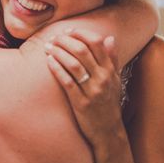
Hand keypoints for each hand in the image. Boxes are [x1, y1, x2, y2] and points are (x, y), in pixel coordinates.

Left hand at [45, 28, 121, 145]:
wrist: (108, 132)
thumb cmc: (109, 103)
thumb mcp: (115, 80)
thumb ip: (112, 59)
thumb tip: (110, 38)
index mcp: (110, 70)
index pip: (97, 43)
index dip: (81, 33)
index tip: (68, 31)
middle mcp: (102, 78)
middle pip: (82, 50)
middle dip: (65, 40)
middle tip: (54, 38)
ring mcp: (92, 91)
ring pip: (73, 64)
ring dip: (58, 52)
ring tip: (48, 47)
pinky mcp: (80, 103)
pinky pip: (67, 82)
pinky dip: (56, 69)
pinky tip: (48, 61)